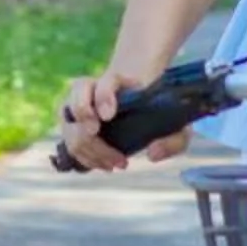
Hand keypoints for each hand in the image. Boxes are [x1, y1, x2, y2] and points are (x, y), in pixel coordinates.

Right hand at [55, 70, 192, 172]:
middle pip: (78, 105)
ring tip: (114, 165)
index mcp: (118, 80)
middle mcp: (92, 88)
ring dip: (89, 152)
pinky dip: (84, 157)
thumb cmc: (157, 109)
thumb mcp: (178, 122)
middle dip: (93, 138)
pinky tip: (103, 165)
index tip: (108, 116)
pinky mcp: (72, 122)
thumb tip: (151, 154)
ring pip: (68, 125)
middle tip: (120, 159)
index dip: (103, 97)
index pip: (106, 82)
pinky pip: (68, 141)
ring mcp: (78, 104)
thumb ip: (175, 139)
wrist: (136, 93)